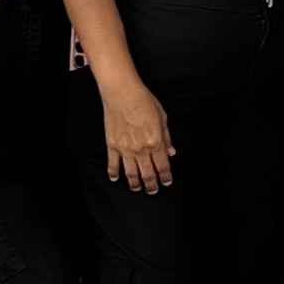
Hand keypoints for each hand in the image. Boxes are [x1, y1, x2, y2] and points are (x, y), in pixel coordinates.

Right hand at [99, 75, 174, 191]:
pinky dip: (114, 173)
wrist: (122, 93)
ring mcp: (125, 149)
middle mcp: (141, 149)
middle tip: (153, 190)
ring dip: (135, 183)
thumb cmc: (144, 101)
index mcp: (156, 142)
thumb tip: (171, 152)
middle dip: (152, 185)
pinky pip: (113, 164)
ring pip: (131, 173)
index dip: (166, 177)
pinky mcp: (112, 145)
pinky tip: (116, 179)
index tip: (167, 182)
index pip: (163, 166)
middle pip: (148, 173)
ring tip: (137, 188)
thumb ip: (167, 138)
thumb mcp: (163, 118)